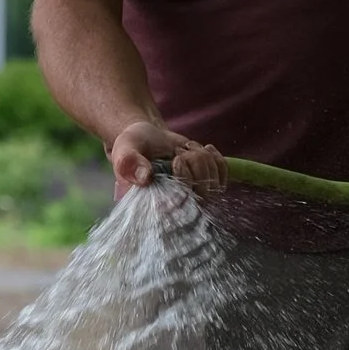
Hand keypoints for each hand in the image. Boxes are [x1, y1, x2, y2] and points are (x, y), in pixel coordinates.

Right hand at [108, 118, 229, 197]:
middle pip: (202, 194)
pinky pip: (223, 174)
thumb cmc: (132, 146)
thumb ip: (128, 162)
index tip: (176, 159)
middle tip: (177, 152)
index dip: (185, 181)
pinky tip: (201, 149)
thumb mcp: (125, 149)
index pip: (180, 210)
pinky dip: (215, 157)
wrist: (148, 139)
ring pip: (214, 182)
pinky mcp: (207, 187)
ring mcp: (193, 199)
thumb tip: (145, 178)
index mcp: (153, 207)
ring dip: (201, 157)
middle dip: (194, 162)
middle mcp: (175, 208)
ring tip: (183, 151)